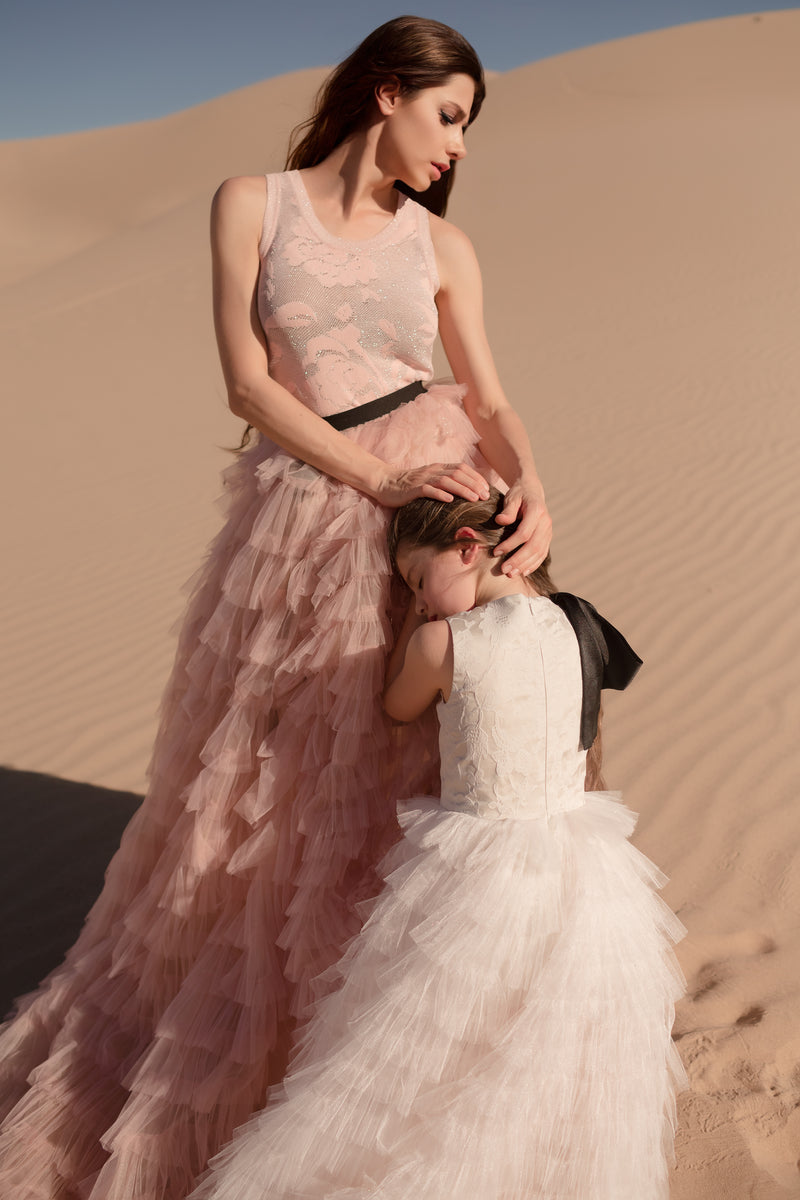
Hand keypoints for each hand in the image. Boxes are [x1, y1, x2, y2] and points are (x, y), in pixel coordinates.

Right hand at [374, 462, 489, 508]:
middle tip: (485, 496)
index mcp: (438, 468)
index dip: (476, 477)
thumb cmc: (408, 485)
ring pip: (447, 481)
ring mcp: (423, 479)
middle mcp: (433, 471)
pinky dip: (440, 494)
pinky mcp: (413, 489)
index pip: (462, 468)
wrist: (384, 483)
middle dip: (474, 484)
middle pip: (458, 474)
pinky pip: (428, 490)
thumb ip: (444, 483)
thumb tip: (464, 492)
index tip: (486, 489)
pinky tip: (450, 500)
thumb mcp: (429, 481)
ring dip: (462, 489)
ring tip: (474, 498)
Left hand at [493, 479, 551, 574]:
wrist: (532, 491)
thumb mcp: (511, 497)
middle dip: (518, 560)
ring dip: (525, 565)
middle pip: (533, 546)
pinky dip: (534, 564)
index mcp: (536, 511)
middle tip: (504, 570)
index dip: (510, 545)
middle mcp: (546, 522)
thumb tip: (501, 521)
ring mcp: (549, 531)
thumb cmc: (518, 494)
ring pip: (539, 552)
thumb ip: (507, 509)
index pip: (524, 533)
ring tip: (511, 573)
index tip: (496, 552)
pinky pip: (543, 553)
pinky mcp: (548, 537)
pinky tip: (524, 572)